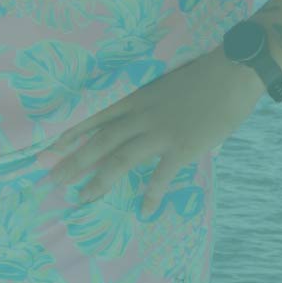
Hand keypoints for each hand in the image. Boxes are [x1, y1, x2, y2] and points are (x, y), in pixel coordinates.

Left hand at [47, 45, 262, 214]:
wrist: (230, 72)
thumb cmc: (201, 74)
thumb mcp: (165, 84)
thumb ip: (151, 102)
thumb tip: (143, 117)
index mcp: (136, 97)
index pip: (96, 115)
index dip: (73, 131)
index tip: (52, 143)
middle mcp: (141, 115)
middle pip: (100, 140)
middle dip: (74, 160)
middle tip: (52, 177)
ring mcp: (160, 132)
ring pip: (120, 158)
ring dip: (99, 180)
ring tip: (81, 197)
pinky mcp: (182, 147)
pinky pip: (161, 176)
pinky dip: (151, 194)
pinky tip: (143, 210)